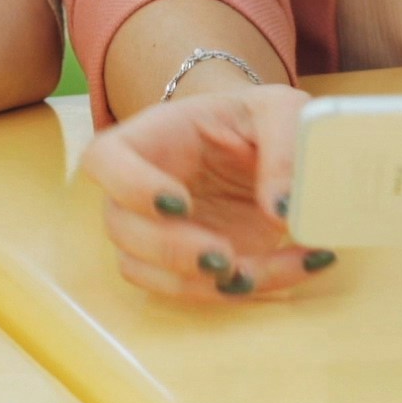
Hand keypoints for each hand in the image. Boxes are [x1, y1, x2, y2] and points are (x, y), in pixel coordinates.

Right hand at [76, 84, 331, 302]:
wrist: (263, 150)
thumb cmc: (257, 121)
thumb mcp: (281, 110)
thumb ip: (285, 145)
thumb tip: (281, 208)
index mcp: (152, 138)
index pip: (106, 159)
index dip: (130, 186)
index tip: (179, 204)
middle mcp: (140, 190)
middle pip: (121, 227)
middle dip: (170, 251)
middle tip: (224, 259)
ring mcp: (156, 234)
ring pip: (146, 271)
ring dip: (198, 285)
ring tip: (257, 273)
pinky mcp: (184, 267)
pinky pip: (195, 292)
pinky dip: (244, 290)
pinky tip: (295, 267)